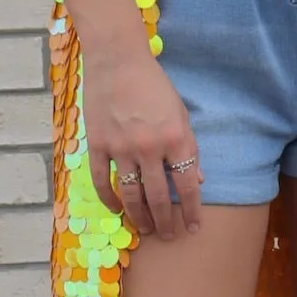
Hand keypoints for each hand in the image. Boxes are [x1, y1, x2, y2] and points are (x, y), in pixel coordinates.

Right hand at [82, 39, 203, 239]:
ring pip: (131, 195)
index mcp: (176, 138)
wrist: (117, 60)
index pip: (188, 185)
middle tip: (169, 236)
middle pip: (160, 196)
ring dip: (139, 217)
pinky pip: (102, 181)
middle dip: (166, 221)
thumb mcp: (180, 112)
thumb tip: (198, 179)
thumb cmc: (153, 84)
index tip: (194, 227)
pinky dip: (109, 199)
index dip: (193, 210)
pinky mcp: (98, 145)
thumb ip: (189, 147)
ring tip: (145, 229)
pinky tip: (117, 209)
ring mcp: (121, 148)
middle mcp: (150, 148)